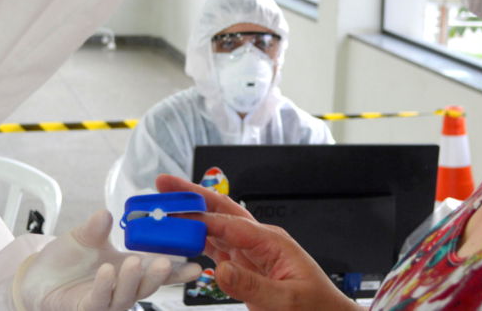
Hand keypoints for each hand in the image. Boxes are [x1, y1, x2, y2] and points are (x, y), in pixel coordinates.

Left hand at [15, 210, 200, 310]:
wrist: (37, 277)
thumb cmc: (67, 259)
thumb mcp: (84, 237)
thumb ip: (96, 228)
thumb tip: (106, 213)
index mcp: (129, 270)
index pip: (159, 273)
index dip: (178, 271)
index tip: (197, 264)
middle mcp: (121, 288)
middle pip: (147, 288)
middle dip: (158, 277)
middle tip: (163, 261)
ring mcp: (105, 302)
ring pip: (126, 298)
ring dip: (132, 281)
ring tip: (133, 262)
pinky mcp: (86, 310)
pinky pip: (99, 303)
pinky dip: (105, 287)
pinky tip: (106, 271)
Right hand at [154, 176, 354, 310]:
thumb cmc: (316, 307)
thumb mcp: (287, 300)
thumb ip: (253, 286)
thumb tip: (220, 270)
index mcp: (272, 241)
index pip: (231, 224)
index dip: (201, 218)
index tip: (175, 215)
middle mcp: (260, 241)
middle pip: (222, 211)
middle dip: (193, 196)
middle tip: (165, 183)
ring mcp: (251, 253)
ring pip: (215, 227)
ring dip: (190, 216)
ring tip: (165, 204)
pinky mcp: (245, 267)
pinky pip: (217, 249)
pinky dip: (197, 241)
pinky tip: (181, 236)